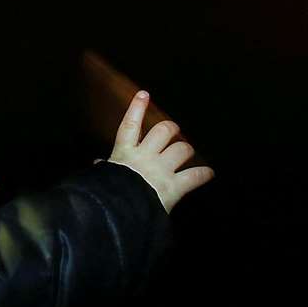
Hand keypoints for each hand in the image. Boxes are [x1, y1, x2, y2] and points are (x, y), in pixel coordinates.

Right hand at [108, 91, 213, 212]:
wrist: (118, 212)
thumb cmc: (106, 194)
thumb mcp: (101, 178)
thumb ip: (104, 169)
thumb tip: (98, 163)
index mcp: (124, 153)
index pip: (130, 125)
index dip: (137, 108)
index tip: (144, 94)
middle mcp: (145, 157)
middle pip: (163, 131)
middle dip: (171, 129)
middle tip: (174, 130)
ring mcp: (161, 170)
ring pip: (181, 149)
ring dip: (186, 150)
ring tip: (188, 152)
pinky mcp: (174, 186)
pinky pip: (194, 176)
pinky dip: (203, 174)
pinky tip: (209, 173)